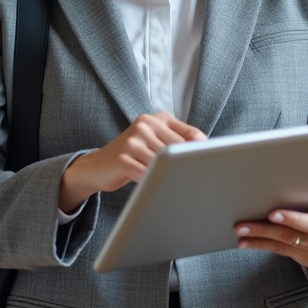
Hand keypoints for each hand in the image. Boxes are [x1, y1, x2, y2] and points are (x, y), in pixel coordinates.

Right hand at [59, 111, 205, 211]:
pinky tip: (158, 189)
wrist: (96, 166)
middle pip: (178, 149)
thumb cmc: (130, 156)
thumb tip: (204, 148)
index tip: (211, 164)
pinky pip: (147, 174)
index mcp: (155, 118)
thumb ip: (175, 140)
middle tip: (198, 180)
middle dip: (187, 166)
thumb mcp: (152, 141)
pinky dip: (155, 184)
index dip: (201, 151)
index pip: (189, 133)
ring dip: (171, 177)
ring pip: (163, 163)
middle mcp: (144, 125)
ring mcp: (132, 141)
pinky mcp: (123, 159)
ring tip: (178, 187)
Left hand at [234, 172, 307, 267]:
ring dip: (258, 238)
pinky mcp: (300, 258)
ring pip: (280, 245)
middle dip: (265, 229)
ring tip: (240, 230)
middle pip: (290, 236)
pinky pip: (278, 251)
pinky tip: (245, 241)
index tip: (274, 214)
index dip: (293, 220)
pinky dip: (260, 246)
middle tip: (244, 223)